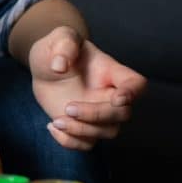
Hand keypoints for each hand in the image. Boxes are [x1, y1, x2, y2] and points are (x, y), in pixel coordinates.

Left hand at [29, 26, 146, 149]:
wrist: (45, 67)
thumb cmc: (58, 50)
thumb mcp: (60, 38)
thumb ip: (64, 44)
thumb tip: (60, 65)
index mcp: (112, 72)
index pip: (136, 84)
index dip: (132, 93)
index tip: (118, 98)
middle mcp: (111, 95)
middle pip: (122, 114)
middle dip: (96, 115)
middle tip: (67, 108)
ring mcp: (99, 113)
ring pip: (107, 132)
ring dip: (82, 131)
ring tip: (57, 121)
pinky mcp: (84, 126)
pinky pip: (86, 144)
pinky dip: (70, 142)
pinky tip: (52, 126)